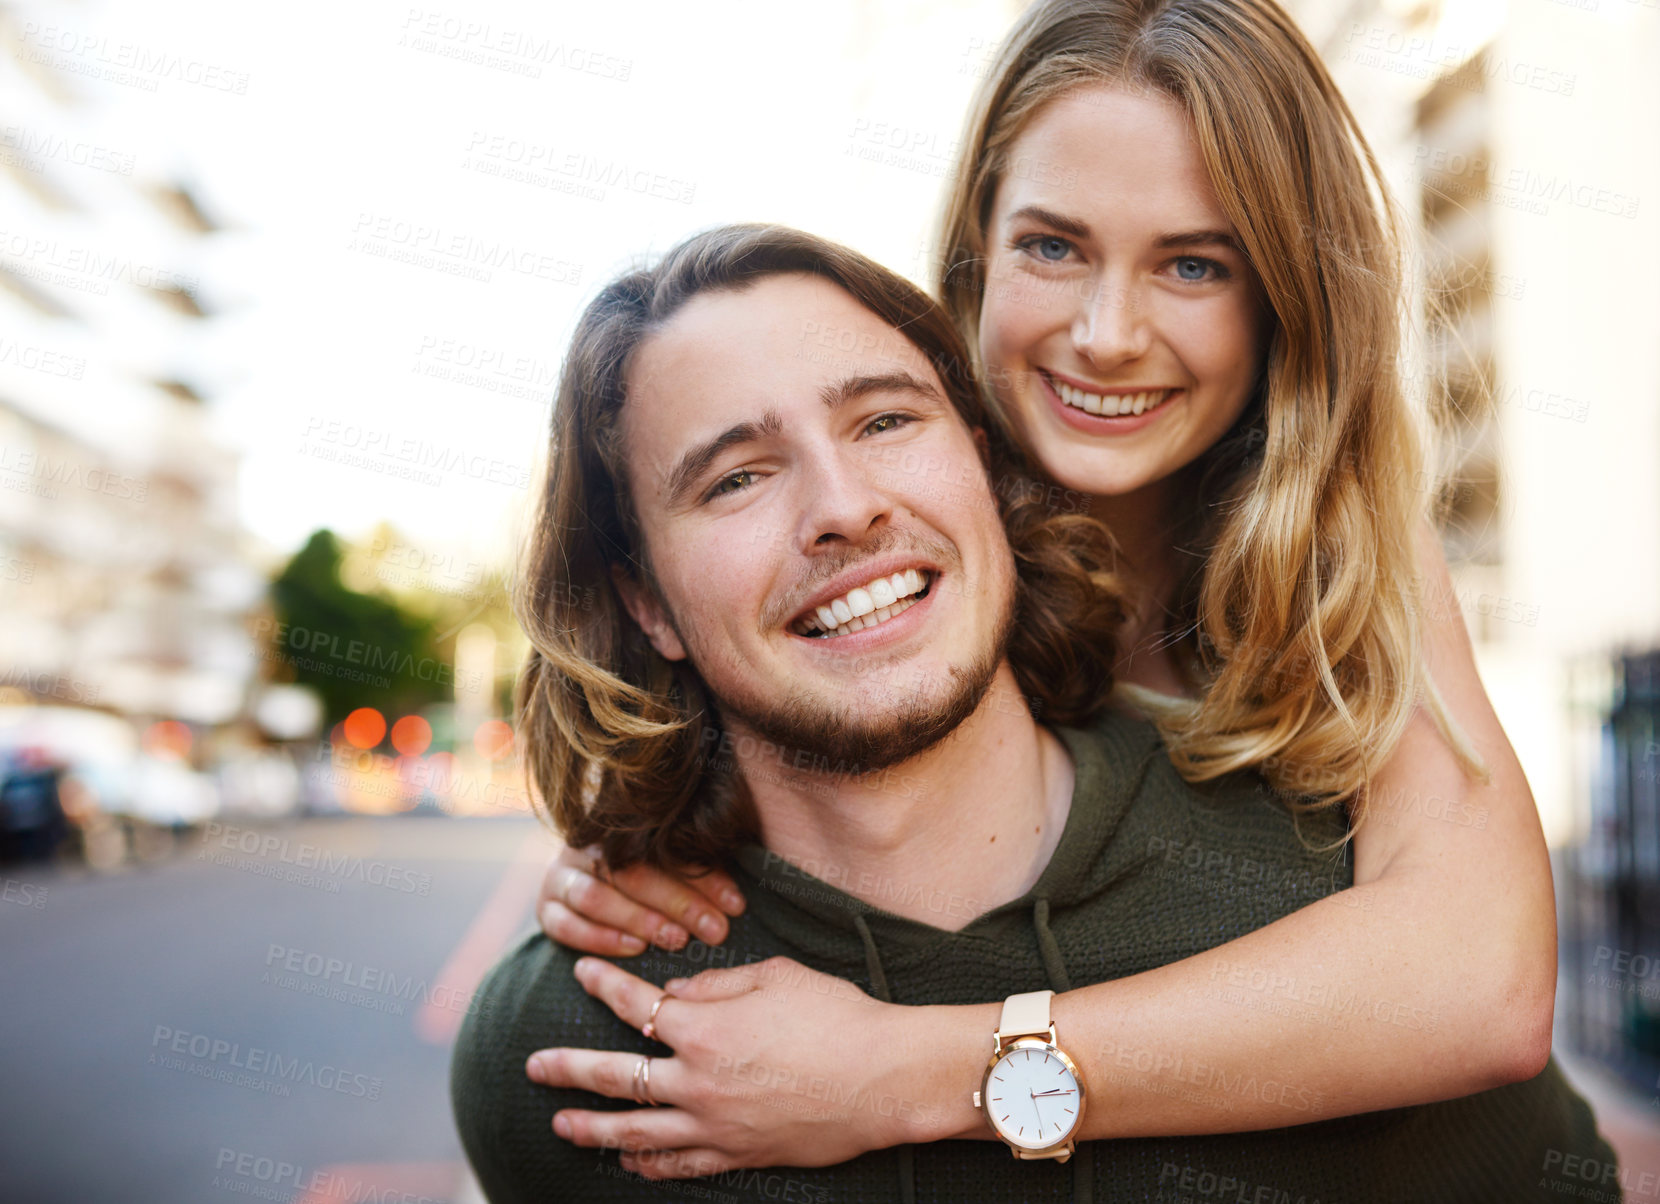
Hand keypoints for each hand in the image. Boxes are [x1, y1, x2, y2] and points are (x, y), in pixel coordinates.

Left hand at [525, 956, 937, 1178]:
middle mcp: (697, 1080)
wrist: (884, 1078)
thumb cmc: (837, 1016)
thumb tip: (677, 992)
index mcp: (705, 1027)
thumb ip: (718, 983)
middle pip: (616, 1075)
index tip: (581, 972)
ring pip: (635, 1130)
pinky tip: (628, 1161)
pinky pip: (680, 1164)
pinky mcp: (738, 1153)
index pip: (637, 1004)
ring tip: (560, 1125)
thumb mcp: (777, 976)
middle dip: (569, 1069)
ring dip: (591, 1127)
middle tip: (534, 1066)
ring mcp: (714, 1124)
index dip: (604, 985)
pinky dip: (648, 1164)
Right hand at [537, 842, 745, 956]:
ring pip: (596, 896)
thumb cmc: (649, 878)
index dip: (703, 876)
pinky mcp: (546, 910)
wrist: (585, 886)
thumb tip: (739, 896)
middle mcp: (586, 846)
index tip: (736, 904)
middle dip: (677, 902)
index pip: (665, 847)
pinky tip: (635, 948)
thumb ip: (696, 868)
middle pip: (631, 871)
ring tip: (676, 939)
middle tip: (714, 929)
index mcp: (620, 826)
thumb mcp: (671, 865)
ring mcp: (561, 876)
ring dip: (639, 919)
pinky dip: (601, 938)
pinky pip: (566, 925)